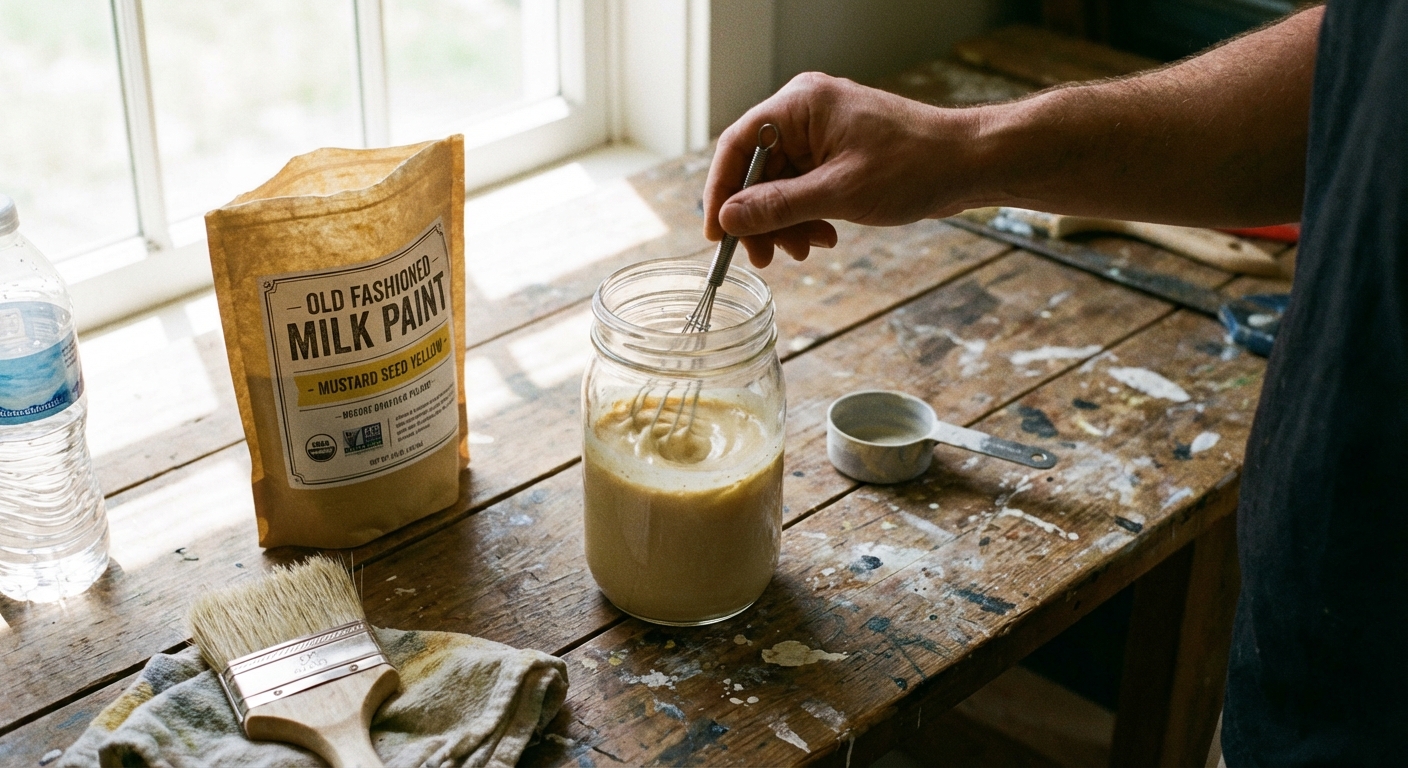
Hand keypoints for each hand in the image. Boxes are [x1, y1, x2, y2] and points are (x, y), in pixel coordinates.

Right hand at [703, 72, 981, 267]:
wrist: (970, 164)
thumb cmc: (914, 166)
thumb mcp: (839, 193)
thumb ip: (778, 206)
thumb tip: (728, 218)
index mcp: (800, 105)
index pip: (737, 145)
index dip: (721, 192)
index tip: (717, 234)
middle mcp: (805, 113)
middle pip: (756, 170)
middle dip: (759, 217)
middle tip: (764, 258)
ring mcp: (822, 134)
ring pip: (779, 186)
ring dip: (785, 223)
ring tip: (804, 251)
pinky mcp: (837, 155)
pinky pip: (804, 189)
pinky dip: (807, 217)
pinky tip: (824, 238)